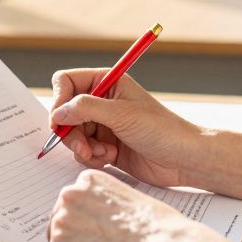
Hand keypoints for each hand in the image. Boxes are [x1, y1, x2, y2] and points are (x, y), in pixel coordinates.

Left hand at [47, 169, 194, 241]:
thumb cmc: (155, 226)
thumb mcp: (128, 197)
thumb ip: (104, 202)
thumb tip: (95, 219)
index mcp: (87, 180)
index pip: (75, 201)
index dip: (87, 220)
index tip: (101, 231)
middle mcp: (67, 196)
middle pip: (62, 219)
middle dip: (77, 235)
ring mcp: (60, 223)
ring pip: (59, 241)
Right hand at [49, 69, 202, 187]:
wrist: (183, 159)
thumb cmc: (161, 130)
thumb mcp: (121, 114)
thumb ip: (85, 109)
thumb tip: (57, 113)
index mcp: (107, 82)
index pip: (67, 82)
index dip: (59, 99)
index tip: (59, 120)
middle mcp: (102, 101)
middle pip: (65, 112)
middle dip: (70, 131)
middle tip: (82, 147)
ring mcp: (103, 124)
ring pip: (72, 134)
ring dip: (82, 147)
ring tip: (101, 153)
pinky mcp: (105, 146)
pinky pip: (83, 151)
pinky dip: (91, 156)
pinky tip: (110, 157)